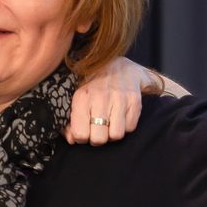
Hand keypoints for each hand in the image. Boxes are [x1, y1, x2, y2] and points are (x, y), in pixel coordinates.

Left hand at [65, 55, 183, 144]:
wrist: (119, 67)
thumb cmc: (94, 86)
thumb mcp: (77, 99)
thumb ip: (71, 121)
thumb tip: (72, 140)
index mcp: (82, 97)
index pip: (80, 133)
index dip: (81, 138)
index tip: (84, 131)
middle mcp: (101, 97)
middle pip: (99, 138)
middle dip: (97, 138)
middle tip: (98, 129)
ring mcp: (120, 98)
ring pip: (116, 135)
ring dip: (112, 133)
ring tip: (109, 123)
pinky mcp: (135, 101)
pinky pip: (130, 128)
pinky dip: (125, 127)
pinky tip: (120, 116)